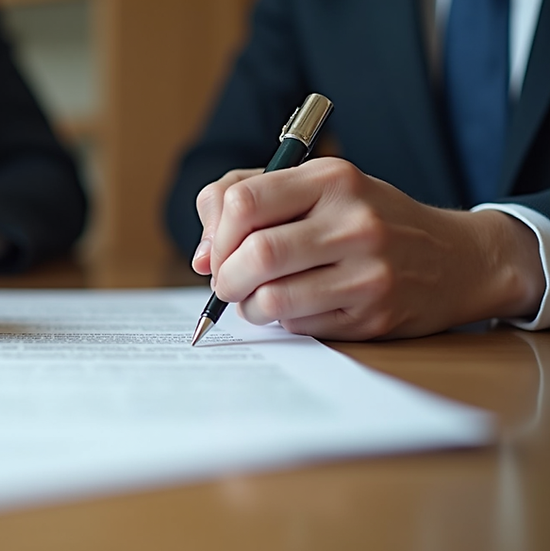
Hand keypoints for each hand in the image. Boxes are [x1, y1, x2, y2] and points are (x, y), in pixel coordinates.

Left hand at [192, 158, 544, 339]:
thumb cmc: (367, 218)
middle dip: (225, 278)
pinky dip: (284, 321)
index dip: (215, 234)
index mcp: (331, 178)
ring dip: (249, 307)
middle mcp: (353, 221)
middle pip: (255, 255)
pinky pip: (299, 325)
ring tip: (258, 299)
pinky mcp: (372, 315)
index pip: (243, 202)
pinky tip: (300, 306)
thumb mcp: (316, 187)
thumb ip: (246, 200)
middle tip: (227, 284)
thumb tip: (200, 256)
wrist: (457, 259)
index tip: (215, 251)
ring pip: (271, 300)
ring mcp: (367, 271)